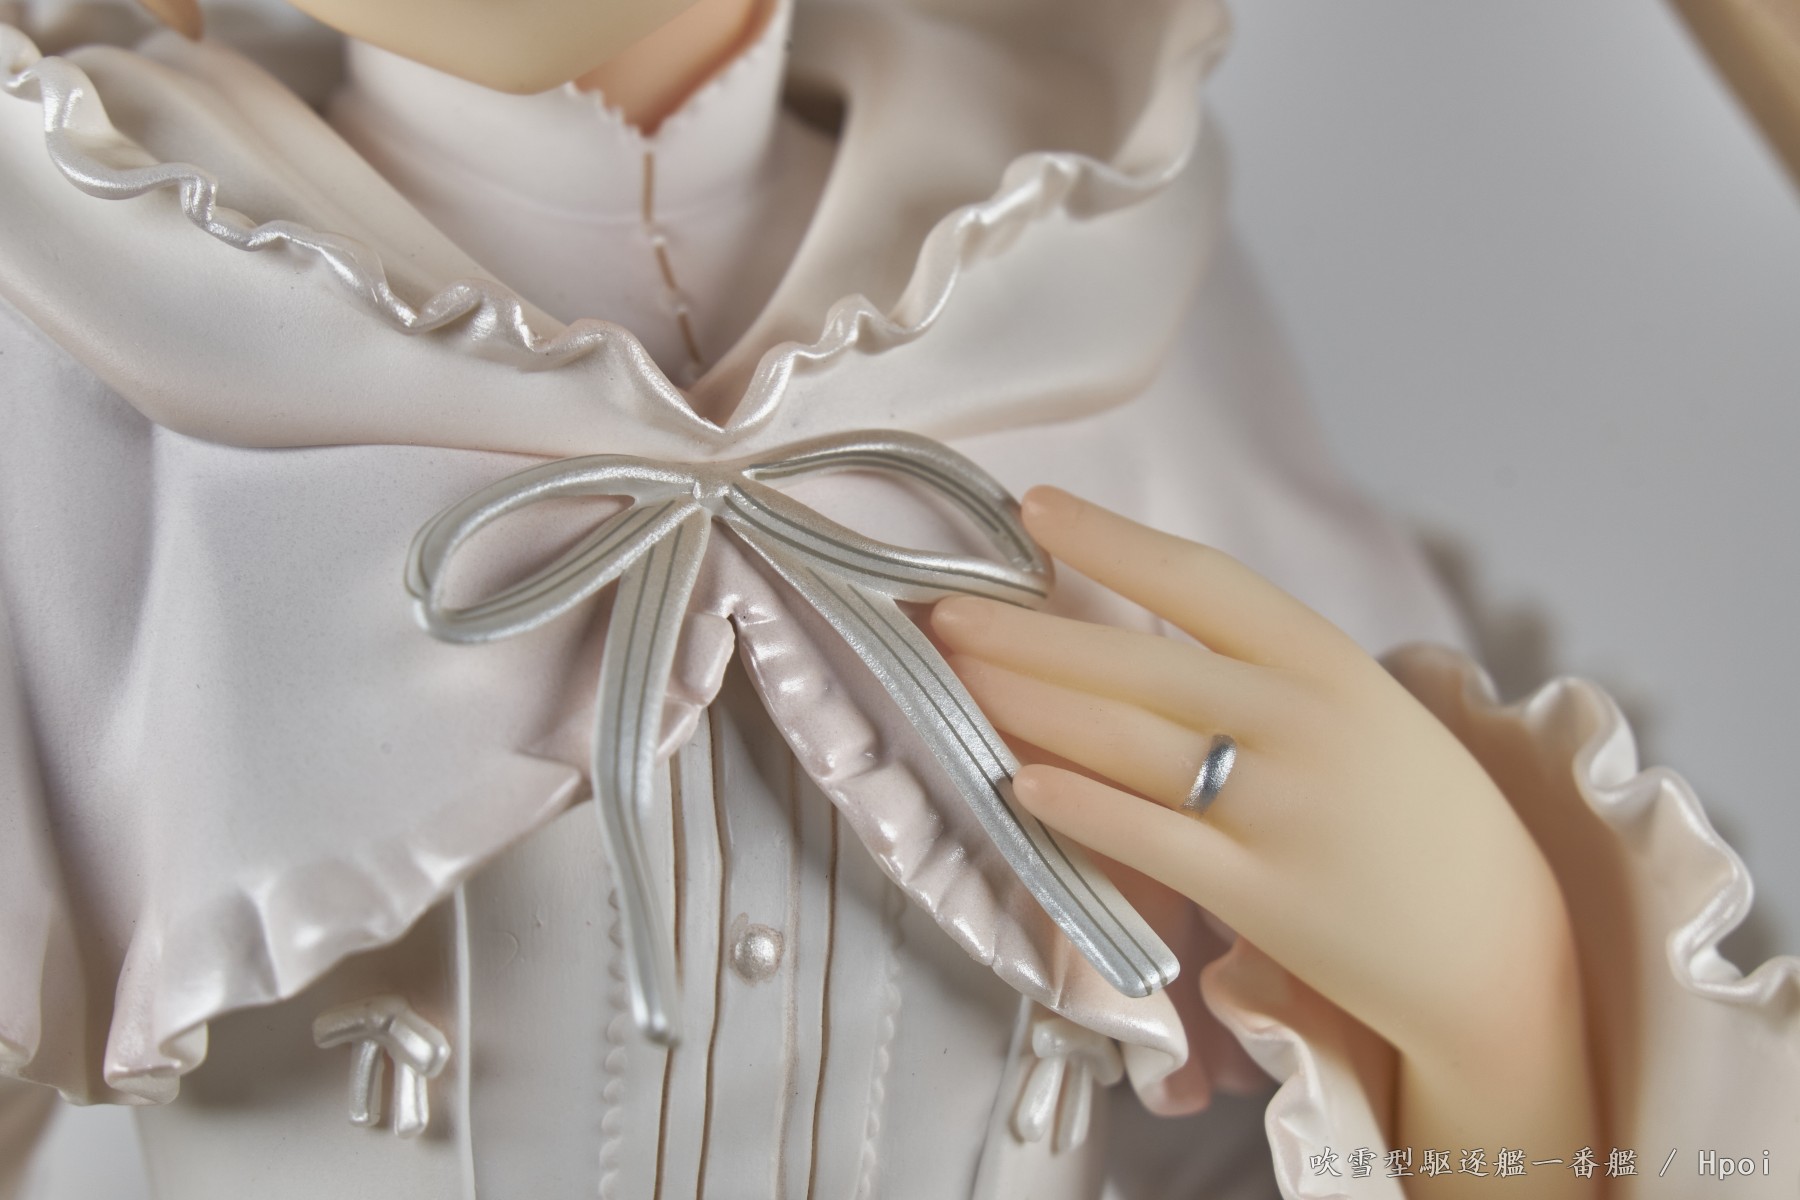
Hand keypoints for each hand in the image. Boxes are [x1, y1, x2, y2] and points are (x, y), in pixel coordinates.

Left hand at [932, 487, 1596, 1196]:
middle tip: (943, 610)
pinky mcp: (1261, 894)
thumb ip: (1269, 674)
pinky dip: (1078, 809)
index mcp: (1331, 661)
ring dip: (1029, 705)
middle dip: (1028, 632)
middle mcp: (1303, 721)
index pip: (1199, 578)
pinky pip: (1149, 841)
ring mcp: (1281, 808)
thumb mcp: (1368, 712)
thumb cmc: (1425, 820)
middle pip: (1136, 662)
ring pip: (1126, 742)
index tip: (1032, 507)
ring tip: (958, 676)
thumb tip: (1143, 639)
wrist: (1504, 949)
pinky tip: (1016, 786)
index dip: (1108, 537)